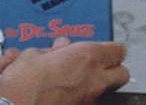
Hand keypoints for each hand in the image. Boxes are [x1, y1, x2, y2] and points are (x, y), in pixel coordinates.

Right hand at [0, 37, 129, 104]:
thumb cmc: (24, 85)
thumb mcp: (31, 56)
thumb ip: (49, 51)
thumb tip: (54, 50)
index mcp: (86, 58)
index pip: (117, 49)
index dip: (108, 47)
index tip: (98, 46)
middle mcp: (94, 79)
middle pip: (122, 72)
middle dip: (110, 66)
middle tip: (92, 61)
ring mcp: (91, 99)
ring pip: (104, 87)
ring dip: (91, 80)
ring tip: (68, 76)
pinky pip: (89, 98)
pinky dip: (78, 93)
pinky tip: (58, 90)